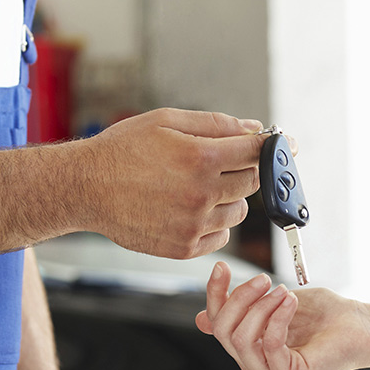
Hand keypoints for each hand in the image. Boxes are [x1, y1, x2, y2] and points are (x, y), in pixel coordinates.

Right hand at [85, 108, 273, 258]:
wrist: (84, 188)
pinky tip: (191, 209)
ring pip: (240, 212)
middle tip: (224, 163)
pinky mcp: (184, 247)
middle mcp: (202, 194)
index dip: (272, 146)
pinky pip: (221, 236)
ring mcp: (194, 224)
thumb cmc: (122, 150)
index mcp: (200, 158)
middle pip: (252, 182)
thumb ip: (215, 124)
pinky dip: (215, 222)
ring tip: (199, 187)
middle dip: (245, 169)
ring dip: (230, 198)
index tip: (284, 145)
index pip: (256, 152)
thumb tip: (254, 128)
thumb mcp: (166, 122)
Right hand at [195, 262, 369, 369]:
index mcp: (249, 349)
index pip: (216, 324)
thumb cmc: (324, 315)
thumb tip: (201, 318)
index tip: (222, 267)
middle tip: (263, 279)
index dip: (214, 294)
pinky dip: (278, 318)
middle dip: (239, 298)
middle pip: (224, 331)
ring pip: (242, 338)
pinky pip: (270, 344)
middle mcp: (255, 365)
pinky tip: (290, 302)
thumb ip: (242, 308)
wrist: (360, 325)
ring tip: (283, 292)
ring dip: (261, 307)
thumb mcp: (274, 302)